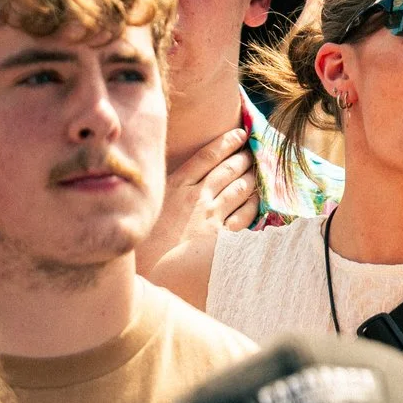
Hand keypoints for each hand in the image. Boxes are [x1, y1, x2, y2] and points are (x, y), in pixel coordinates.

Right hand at [138, 127, 256, 270]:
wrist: (150, 270)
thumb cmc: (143, 239)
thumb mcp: (149, 206)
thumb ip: (166, 190)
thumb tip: (178, 179)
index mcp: (175, 186)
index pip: (206, 156)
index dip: (226, 142)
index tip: (240, 133)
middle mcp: (196, 197)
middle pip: (228, 169)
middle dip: (244, 157)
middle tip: (254, 149)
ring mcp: (211, 215)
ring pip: (239, 188)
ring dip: (252, 176)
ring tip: (259, 169)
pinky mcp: (221, 235)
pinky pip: (244, 214)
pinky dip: (253, 203)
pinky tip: (258, 198)